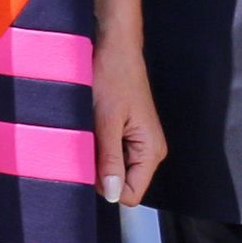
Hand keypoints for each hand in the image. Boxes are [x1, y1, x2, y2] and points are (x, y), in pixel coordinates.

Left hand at [93, 30, 165, 207]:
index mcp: (151, 150)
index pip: (130, 195)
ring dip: (97, 156)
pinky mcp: (127, 134)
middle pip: (121, 184)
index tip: (91, 164)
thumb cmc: (113, 75)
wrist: (114, 47)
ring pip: (113, 170)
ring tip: (92, 130)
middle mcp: (149, 150)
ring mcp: (138, 143)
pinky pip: (110, 154)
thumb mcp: (106, 120)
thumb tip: (111, 194)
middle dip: (100, 171)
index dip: (106, 186)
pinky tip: (93, 126)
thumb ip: (110, 160)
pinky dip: (97, 146)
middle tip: (89, 141)